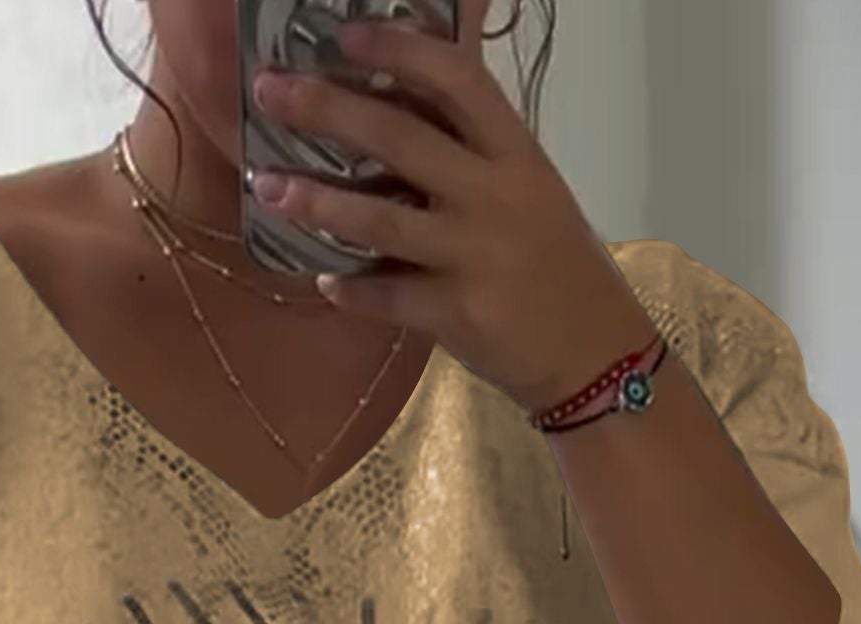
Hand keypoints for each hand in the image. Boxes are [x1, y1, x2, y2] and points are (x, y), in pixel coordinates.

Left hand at [245, 7, 654, 417]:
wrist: (593, 351)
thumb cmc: (553, 260)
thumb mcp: (527, 187)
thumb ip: (472, 148)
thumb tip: (396, 99)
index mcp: (515, 152)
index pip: (457, 79)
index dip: (398, 49)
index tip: (343, 35)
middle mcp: (495, 196)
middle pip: (400, 139)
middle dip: (327, 109)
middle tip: (270, 91)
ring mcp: (474, 257)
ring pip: (381, 221)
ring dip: (316, 202)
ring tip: (266, 186)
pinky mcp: (458, 315)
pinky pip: (387, 297)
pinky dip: (350, 289)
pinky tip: (323, 279)